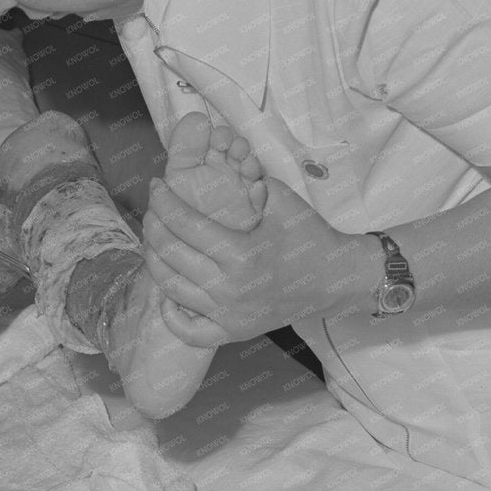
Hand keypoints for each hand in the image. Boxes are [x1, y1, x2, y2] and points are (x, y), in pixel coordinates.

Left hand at [141, 176, 369, 347]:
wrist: (337, 279)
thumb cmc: (308, 235)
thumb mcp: (280, 199)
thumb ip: (244, 180)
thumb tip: (211, 159)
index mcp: (241, 253)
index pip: (183, 224)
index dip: (163, 201)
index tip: (156, 186)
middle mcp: (229, 288)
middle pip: (169, 254)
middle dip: (153, 225)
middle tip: (153, 208)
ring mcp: (229, 314)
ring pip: (170, 288)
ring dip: (154, 260)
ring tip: (154, 239)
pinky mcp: (233, 331)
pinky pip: (189, 331)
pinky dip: (171, 314)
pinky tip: (166, 292)